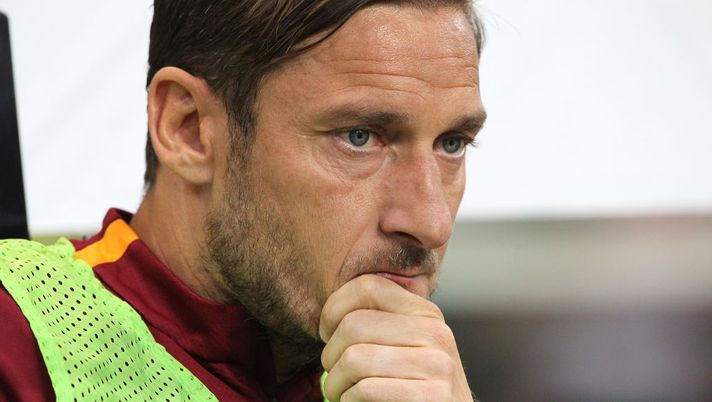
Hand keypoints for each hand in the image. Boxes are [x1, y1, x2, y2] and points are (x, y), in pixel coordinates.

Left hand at [319, 274, 473, 400]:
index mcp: (426, 313)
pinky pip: (366, 389)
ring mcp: (438, 366)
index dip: (334, 308)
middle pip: (354, 324)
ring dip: (336, 383)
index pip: (368, 286)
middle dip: (330, 354)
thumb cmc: (408, 390)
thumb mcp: (402, 348)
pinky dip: (350, 401)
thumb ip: (379, 324)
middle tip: (334, 375)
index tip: (327, 334)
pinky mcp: (433, 397)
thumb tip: (330, 310)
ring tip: (342, 393)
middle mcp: (436, 333)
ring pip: (355, 359)